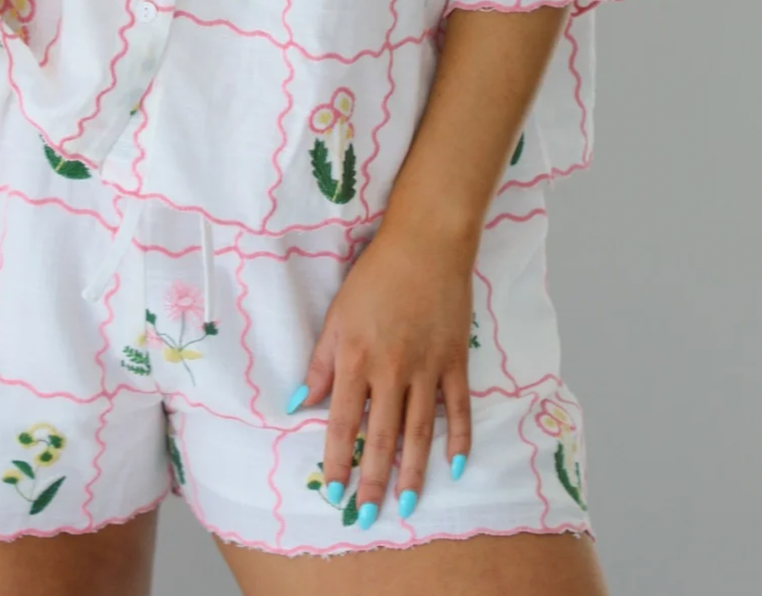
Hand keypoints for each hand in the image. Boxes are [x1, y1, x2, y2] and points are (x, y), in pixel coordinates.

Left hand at [284, 220, 476, 527]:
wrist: (425, 244)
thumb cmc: (375, 276)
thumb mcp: (338, 315)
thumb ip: (322, 362)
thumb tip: (302, 403)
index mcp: (357, 358)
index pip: (344, 423)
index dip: (337, 461)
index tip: (333, 493)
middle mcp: (392, 370)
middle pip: (382, 438)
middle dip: (371, 481)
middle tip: (366, 517)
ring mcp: (427, 368)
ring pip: (419, 433)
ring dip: (412, 473)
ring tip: (407, 505)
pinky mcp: (456, 361)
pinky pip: (458, 409)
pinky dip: (459, 439)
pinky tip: (456, 466)